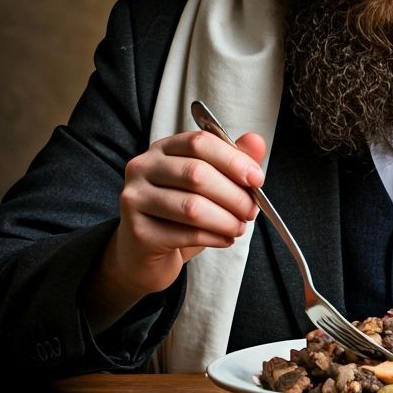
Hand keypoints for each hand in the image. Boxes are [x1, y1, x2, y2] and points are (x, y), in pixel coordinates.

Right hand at [83, 129, 265, 330]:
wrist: (145, 252)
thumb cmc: (181, 213)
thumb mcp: (210, 183)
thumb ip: (232, 161)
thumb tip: (257, 141)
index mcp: (163, 148)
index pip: (199, 142)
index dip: (233, 159)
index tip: (257, 179)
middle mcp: (143, 167)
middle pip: (196, 173)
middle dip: (233, 194)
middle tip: (251, 211)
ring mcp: (135, 199)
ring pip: (191, 207)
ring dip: (226, 219)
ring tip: (240, 227)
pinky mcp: (137, 231)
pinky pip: (185, 234)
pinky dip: (214, 237)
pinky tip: (225, 239)